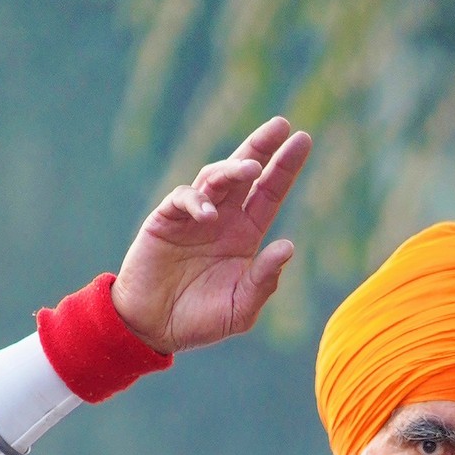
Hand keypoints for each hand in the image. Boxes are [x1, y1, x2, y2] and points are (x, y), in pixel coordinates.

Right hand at [110, 116, 312, 355]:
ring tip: (251, 169)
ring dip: (233, 169)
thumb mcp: (240, 309)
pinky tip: (208, 214)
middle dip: (262, 146)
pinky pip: (183, 199)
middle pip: (244, 173)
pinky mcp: (165, 220)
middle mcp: (222, 219)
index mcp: (244, 235)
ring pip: (215, 178)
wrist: (153, 329)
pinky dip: (197, 201)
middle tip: (281, 125)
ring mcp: (193, 216)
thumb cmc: (199, 321)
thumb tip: (288, 247)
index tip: (302, 140)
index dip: (284, 167)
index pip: (268, 193)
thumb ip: (264, 282)